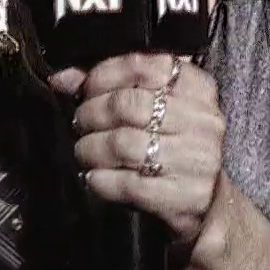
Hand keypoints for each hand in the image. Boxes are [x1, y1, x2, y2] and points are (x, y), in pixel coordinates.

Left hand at [52, 53, 226, 251]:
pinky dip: (102, 180)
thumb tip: (61, 79)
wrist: (208, 203)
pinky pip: (129, 184)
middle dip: (92, 114)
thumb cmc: (173, 147)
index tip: (85, 91)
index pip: (143, 66)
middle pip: (128, 105)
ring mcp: (197, 159)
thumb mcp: (154, 111)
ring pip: (123, 144)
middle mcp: (202, 120)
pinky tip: (94, 178)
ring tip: (84, 152)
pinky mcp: (185, 196)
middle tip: (81, 124)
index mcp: (198, 89)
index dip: (103, 75)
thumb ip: (109, 88)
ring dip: (91, 148)